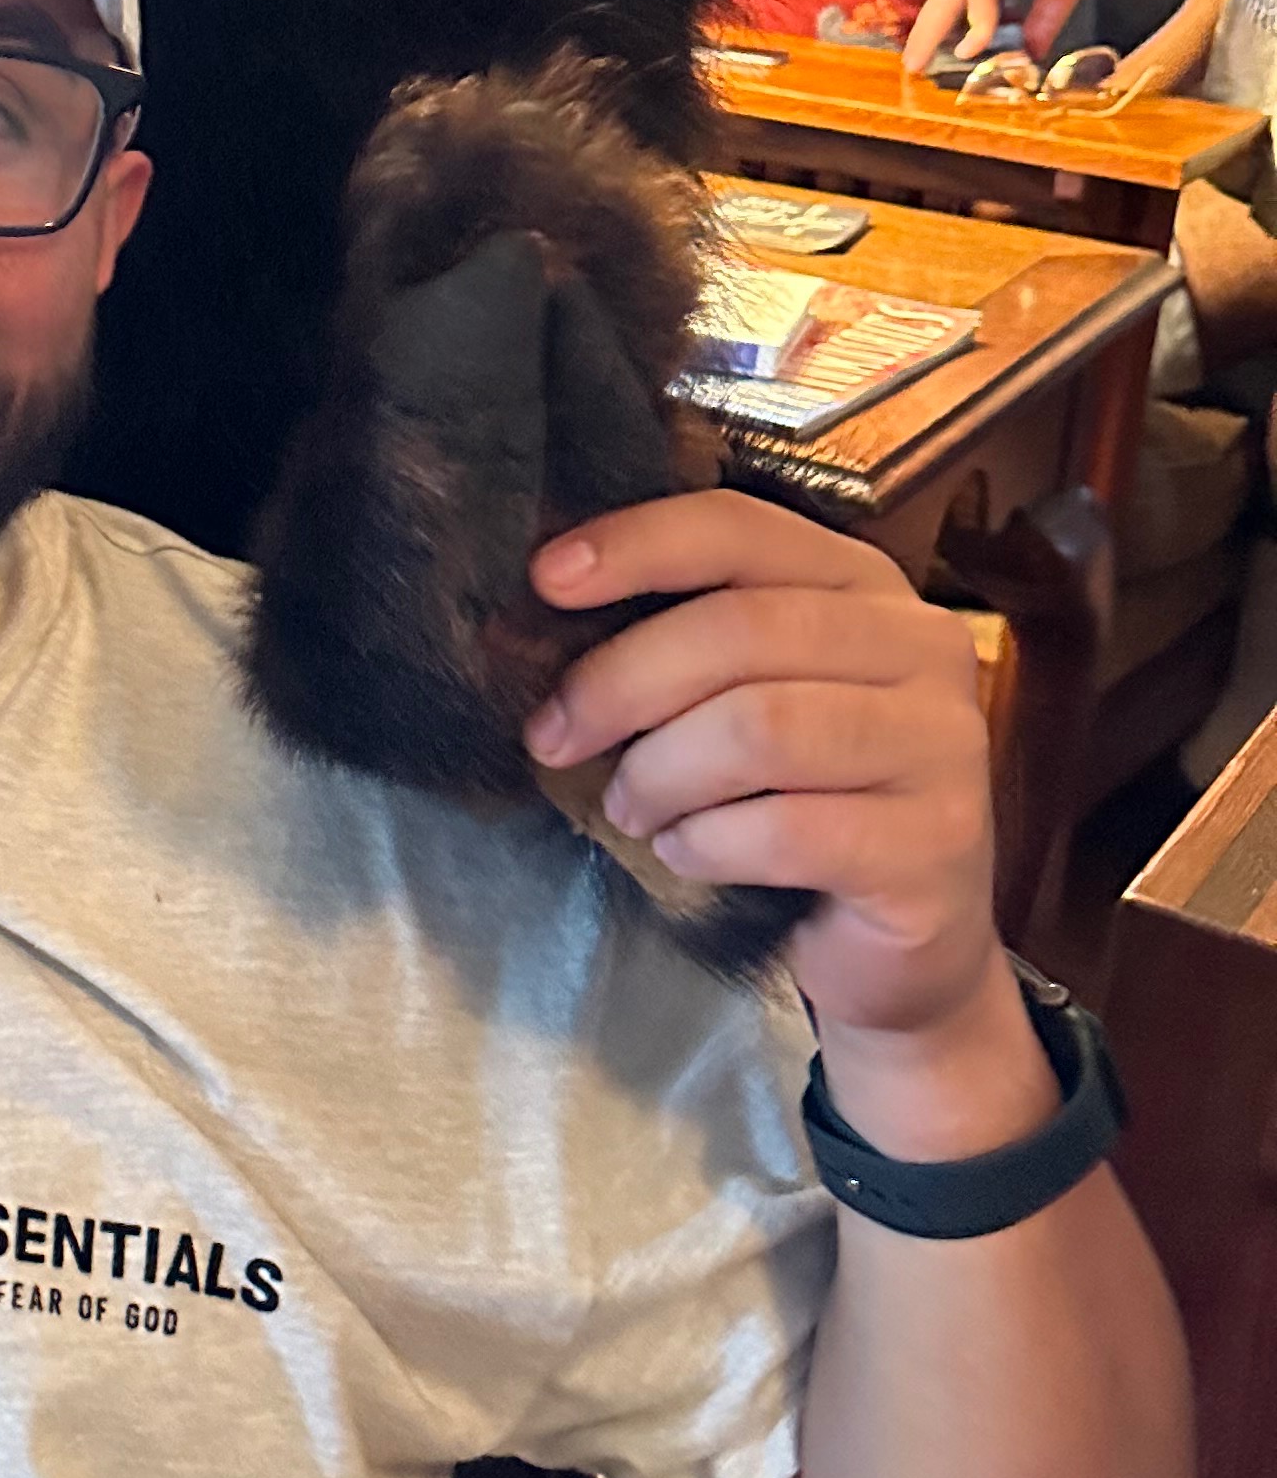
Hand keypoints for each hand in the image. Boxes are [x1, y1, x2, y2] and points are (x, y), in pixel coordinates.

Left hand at [523, 492, 997, 1038]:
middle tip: (553, 740)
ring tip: (629, 809)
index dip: (638, 545)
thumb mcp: (740, 698)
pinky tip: (684, 853)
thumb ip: (676, 645)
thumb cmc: (797, 801)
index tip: (545, 580)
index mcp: (864, 584)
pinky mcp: (934, 846)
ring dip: (660, 773)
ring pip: (760, 728)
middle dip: (619, 684)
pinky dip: (707, 843)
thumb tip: (534, 612)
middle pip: (740, 630)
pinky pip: (787, 830)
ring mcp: (943, 747)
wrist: (899, 948)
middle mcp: (922, 647)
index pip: (743, 529)